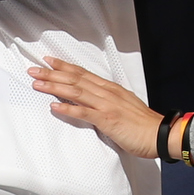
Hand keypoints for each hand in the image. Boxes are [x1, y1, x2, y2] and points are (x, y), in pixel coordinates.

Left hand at [30, 55, 160, 156]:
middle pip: (75, 79)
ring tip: (37, 83)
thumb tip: (91, 101)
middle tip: (33, 69)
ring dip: (55, 87)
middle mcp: (107, 93)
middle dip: (52, 73)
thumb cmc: (143, 124)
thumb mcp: (123, 105)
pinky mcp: (108, 120)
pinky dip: (68, 109)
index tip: (48, 61)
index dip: (64, 66)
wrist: (159, 134)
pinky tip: (54, 106)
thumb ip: (107, 101)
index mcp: (110, 89)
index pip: (83, 73)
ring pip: (76, 92)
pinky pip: (84, 113)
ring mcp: (107, 105)